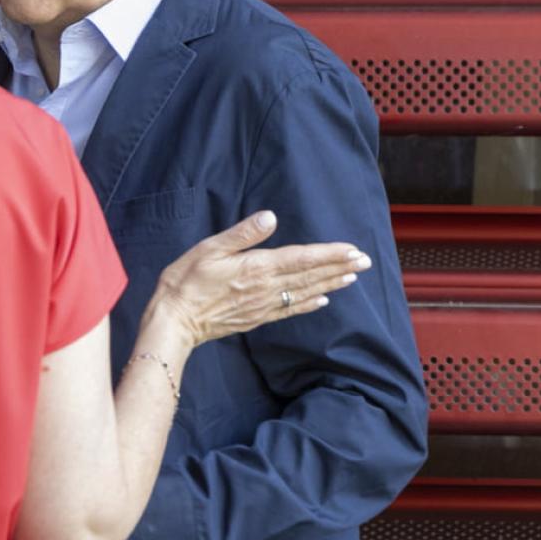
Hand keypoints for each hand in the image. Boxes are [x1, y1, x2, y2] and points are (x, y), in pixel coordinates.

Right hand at [145, 212, 370, 347]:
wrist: (174, 321)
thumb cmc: (186, 281)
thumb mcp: (208, 249)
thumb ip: (242, 234)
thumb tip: (270, 218)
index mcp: (257, 267)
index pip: (302, 258)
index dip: (329, 254)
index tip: (353, 249)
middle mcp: (266, 288)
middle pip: (310, 276)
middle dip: (339, 267)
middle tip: (365, 261)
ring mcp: (264, 306)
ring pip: (305, 292)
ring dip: (331, 283)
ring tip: (352, 277)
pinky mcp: (257, 318)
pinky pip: (290, 310)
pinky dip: (310, 304)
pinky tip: (323, 300)